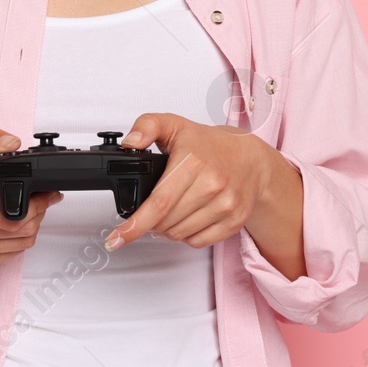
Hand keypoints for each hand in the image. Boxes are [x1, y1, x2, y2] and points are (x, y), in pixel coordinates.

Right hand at [0, 126, 62, 268]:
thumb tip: (11, 143)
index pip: (13, 217)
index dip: (36, 205)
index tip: (43, 192)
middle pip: (21, 231)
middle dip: (38, 213)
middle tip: (39, 197)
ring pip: (21, 244)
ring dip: (33, 226)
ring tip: (27, 208)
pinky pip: (12, 254)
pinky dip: (21, 239)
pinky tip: (15, 222)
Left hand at [105, 113, 277, 251]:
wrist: (251, 159)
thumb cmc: (209, 144)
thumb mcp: (175, 124)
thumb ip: (147, 126)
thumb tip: (130, 142)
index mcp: (193, 162)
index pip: (159, 202)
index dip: (134, 224)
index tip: (116, 238)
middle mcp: (212, 185)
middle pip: (166, 222)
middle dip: (150, 223)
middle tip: (150, 211)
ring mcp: (225, 205)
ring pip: (180, 234)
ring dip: (166, 230)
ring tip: (168, 213)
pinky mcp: (234, 221)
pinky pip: (198, 242)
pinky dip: (186, 236)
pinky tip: (185, 220)